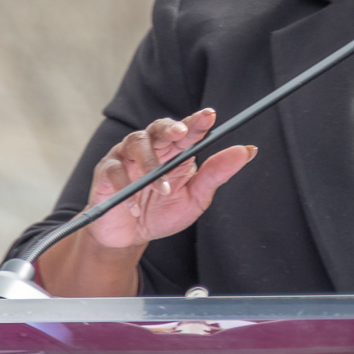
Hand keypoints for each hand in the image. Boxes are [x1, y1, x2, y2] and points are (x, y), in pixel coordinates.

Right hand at [84, 108, 255, 250]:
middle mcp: (151, 147)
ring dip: (151, 164)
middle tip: (183, 132)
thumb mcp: (194, 198)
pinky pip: (114, 172)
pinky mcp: (106, 172)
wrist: (129, 238)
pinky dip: (125, 187)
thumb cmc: (162, 212)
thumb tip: (247, 151)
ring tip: (163, 188)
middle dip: (172, 127)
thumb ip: (216, 174)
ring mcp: (126, 157)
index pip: (188, 130)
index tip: (210, 116)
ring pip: (137, 143)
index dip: (198, 121)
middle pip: (160, 127)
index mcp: (174, 151)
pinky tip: (135, 206)